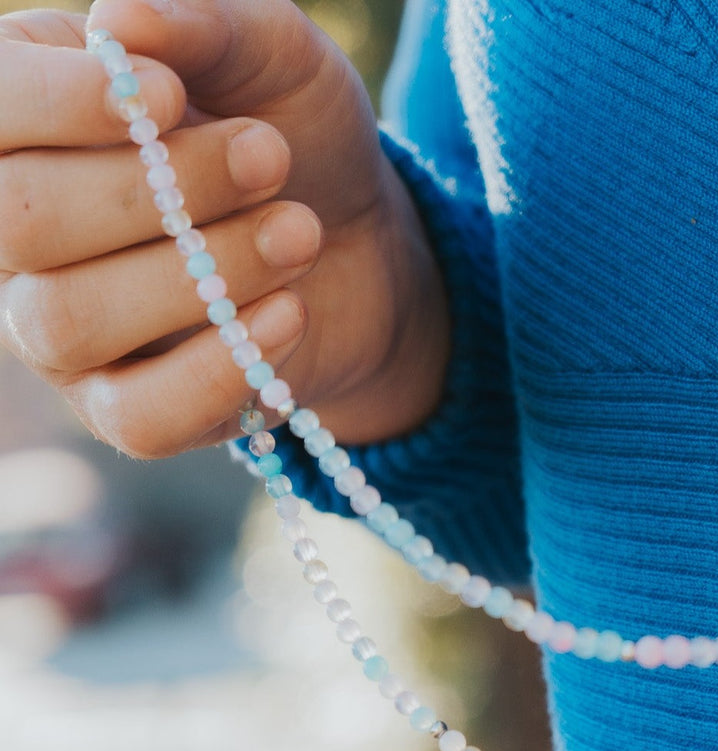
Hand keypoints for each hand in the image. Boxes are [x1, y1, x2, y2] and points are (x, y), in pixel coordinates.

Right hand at [0, 0, 448, 457]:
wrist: (359, 241)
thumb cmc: (298, 136)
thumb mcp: (276, 57)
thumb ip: (206, 24)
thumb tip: (118, 22)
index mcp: (31, 124)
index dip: (56, 103)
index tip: (168, 93)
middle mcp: (20, 236)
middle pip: (16, 221)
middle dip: (157, 188)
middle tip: (269, 155)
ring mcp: (64, 333)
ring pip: (72, 319)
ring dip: (202, 272)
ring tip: (301, 230)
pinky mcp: (129, 409)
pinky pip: (139, 418)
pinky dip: (217, 369)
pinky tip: (289, 313)